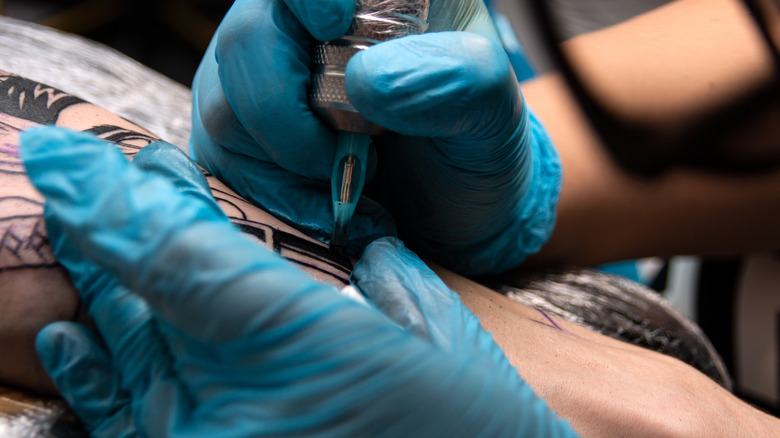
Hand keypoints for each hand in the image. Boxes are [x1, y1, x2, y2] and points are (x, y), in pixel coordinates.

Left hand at [22, 127, 575, 436]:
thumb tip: (358, 240)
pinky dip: (91, 377)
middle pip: (137, 298)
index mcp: (291, 343)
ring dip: (99, 290)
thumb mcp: (434, 333)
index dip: (115, 199)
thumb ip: (381, 273)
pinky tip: (69, 339)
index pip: (170, 253)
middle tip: (88, 181)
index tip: (80, 157)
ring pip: (122, 354)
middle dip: (110, 232)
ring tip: (83, 241)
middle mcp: (228, 407)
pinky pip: (121, 426)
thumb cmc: (476, 430)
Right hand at [191, 0, 560, 275]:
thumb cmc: (473, 153)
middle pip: (246, 37)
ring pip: (224, 102)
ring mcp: (267, 73)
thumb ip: (455, 81)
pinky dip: (271, 190)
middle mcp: (305, 24)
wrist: (450, 210)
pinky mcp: (243, 124)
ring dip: (286, 163)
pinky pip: (221, 152)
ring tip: (351, 185)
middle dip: (293, 116)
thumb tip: (367, 81)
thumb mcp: (492, 115)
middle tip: (360, 159)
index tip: (331, 23)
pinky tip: (321, 201)